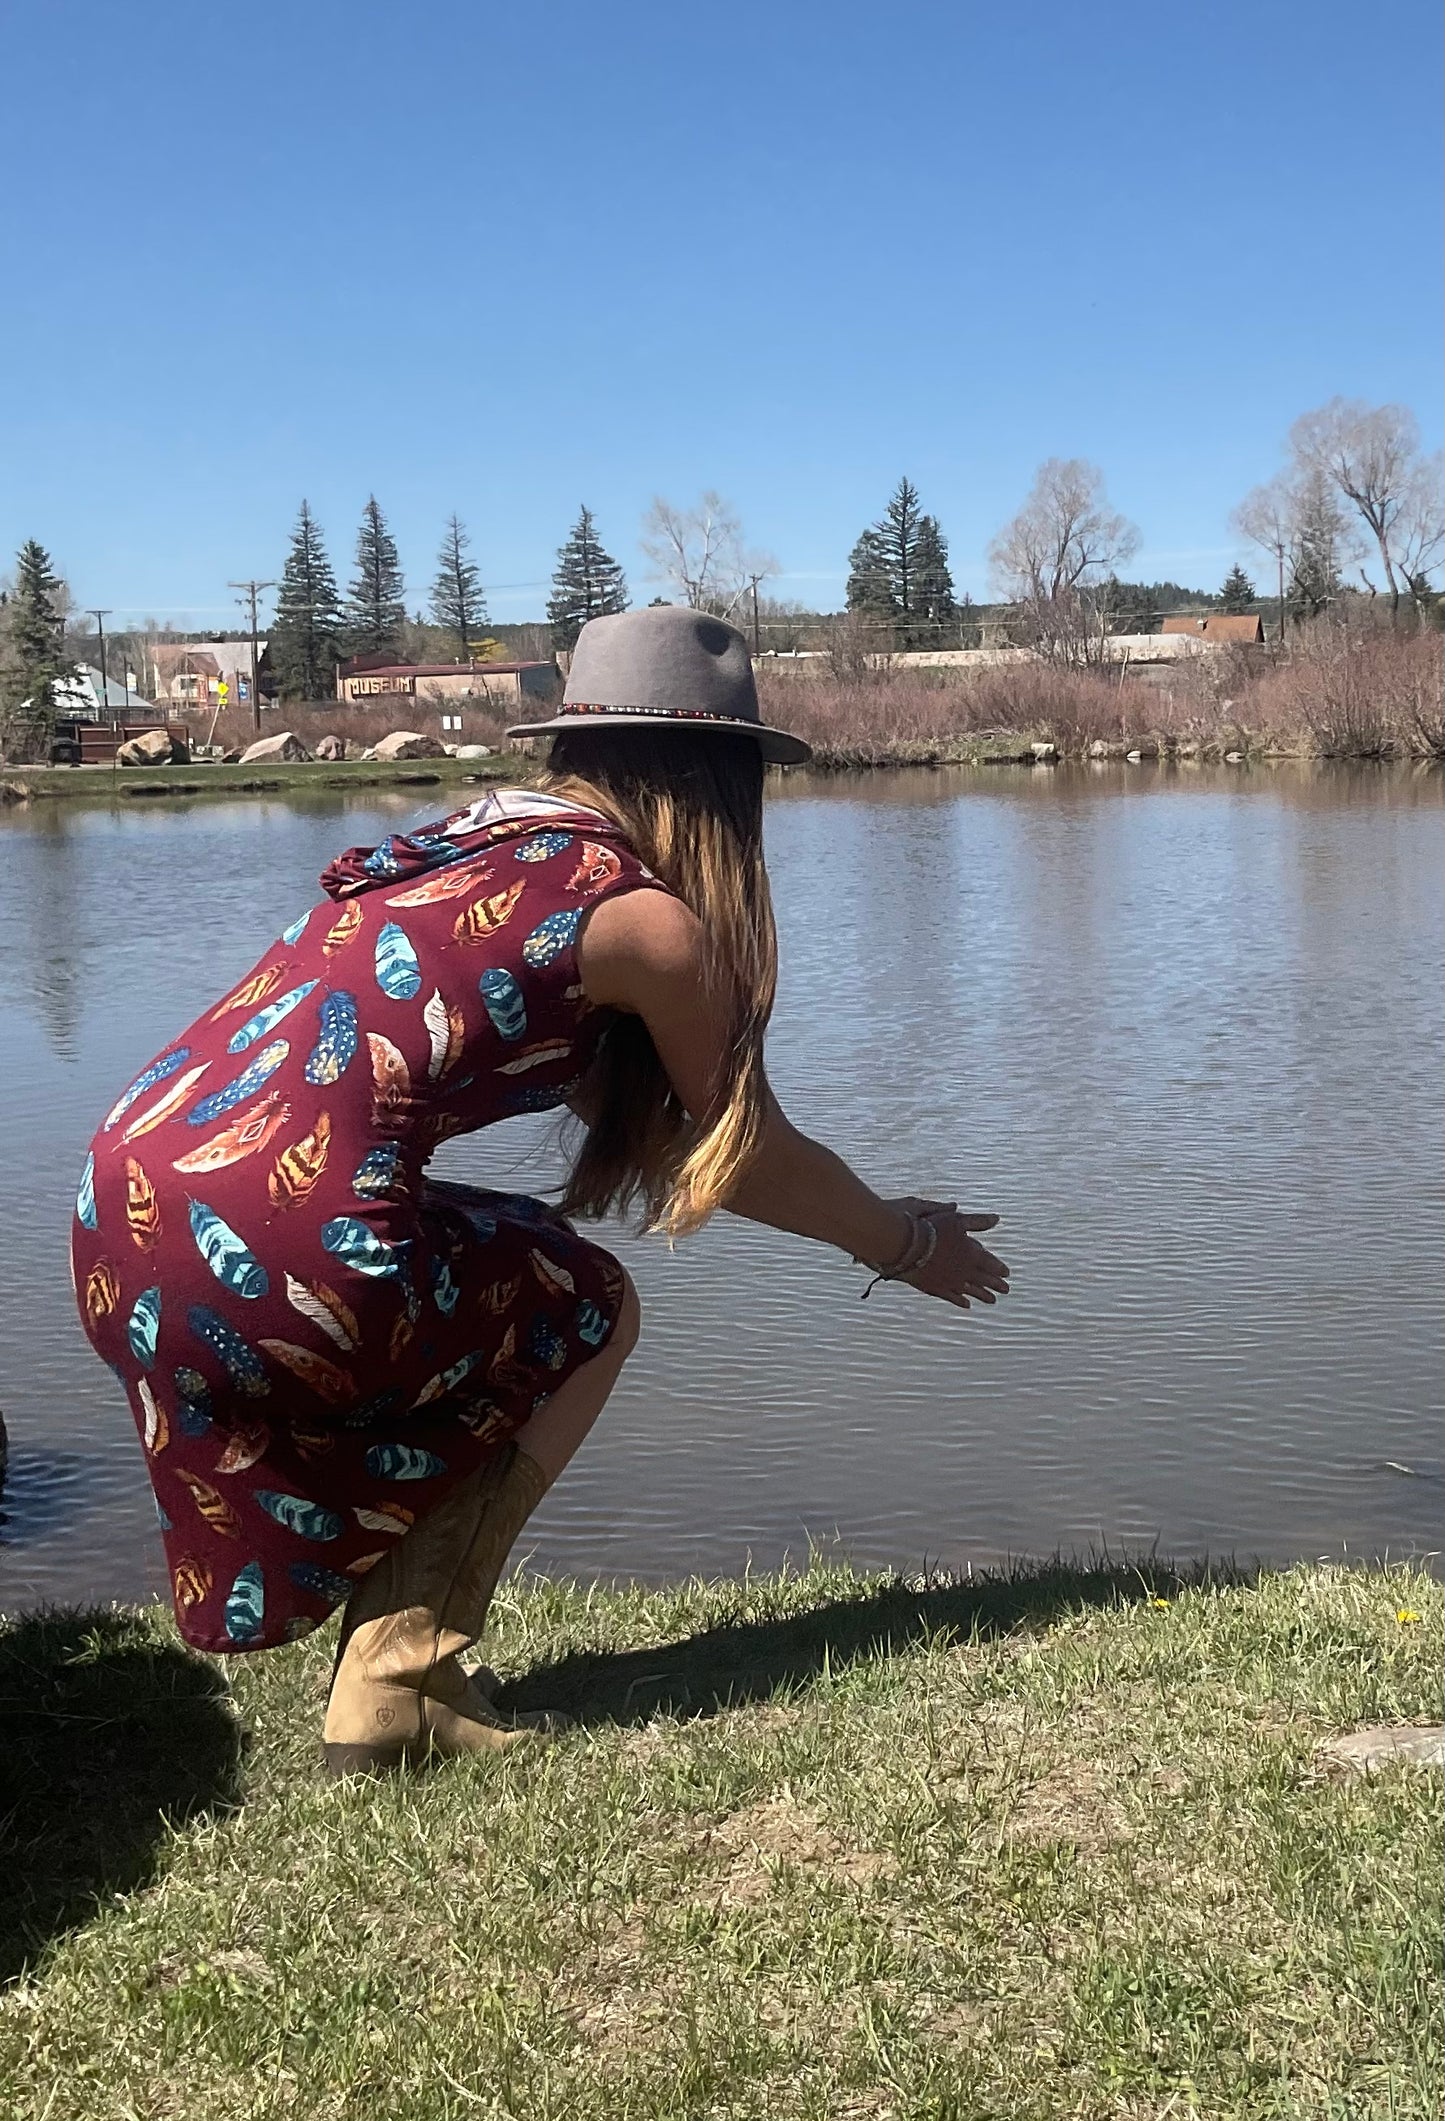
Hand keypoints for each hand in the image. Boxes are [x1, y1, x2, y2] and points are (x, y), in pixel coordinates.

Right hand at [881, 1199, 1010, 1309]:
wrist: (906, 1245)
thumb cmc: (931, 1228)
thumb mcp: (957, 1220)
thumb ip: (978, 1221)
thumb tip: (996, 1218)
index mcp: (971, 1254)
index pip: (990, 1263)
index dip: (999, 1268)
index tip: (1007, 1274)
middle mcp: (964, 1271)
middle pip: (984, 1280)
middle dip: (995, 1284)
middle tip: (1005, 1290)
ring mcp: (950, 1282)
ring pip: (971, 1291)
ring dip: (982, 1295)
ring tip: (992, 1301)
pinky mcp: (935, 1288)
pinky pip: (951, 1297)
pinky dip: (960, 1301)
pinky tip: (966, 1304)